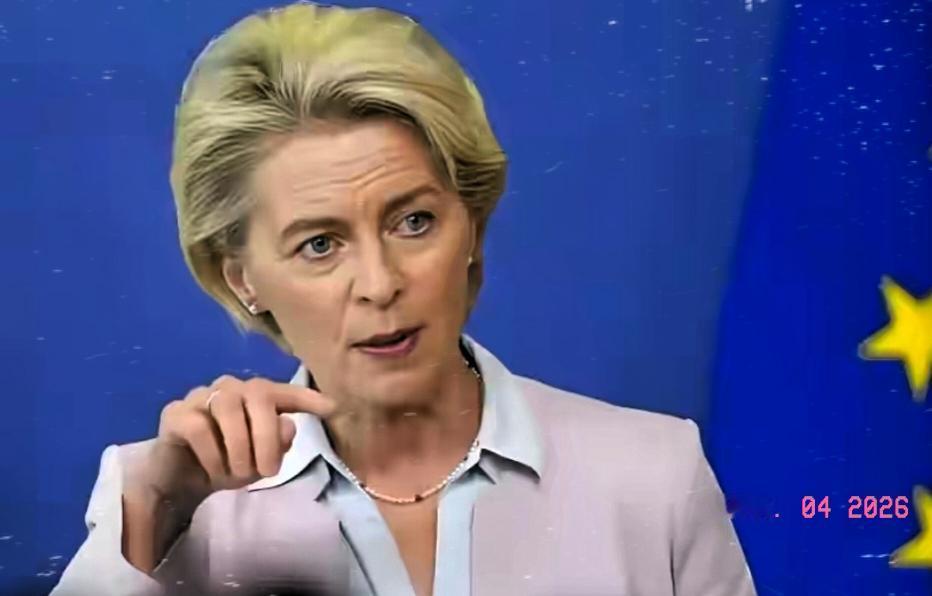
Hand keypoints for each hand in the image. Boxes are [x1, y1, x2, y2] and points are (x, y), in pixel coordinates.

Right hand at [134, 375, 336, 502]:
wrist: (179, 482)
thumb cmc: (226, 463)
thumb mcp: (260, 460)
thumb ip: (279, 442)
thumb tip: (289, 426)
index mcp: (255, 396)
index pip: (283, 390)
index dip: (307, 397)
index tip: (333, 409)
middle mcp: (229, 388)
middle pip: (258, 394)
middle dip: (268, 436)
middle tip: (268, 472)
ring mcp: (200, 396)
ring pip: (228, 406)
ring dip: (240, 446)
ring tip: (240, 474)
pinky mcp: (174, 414)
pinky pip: (199, 427)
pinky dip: (214, 454)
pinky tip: (216, 472)